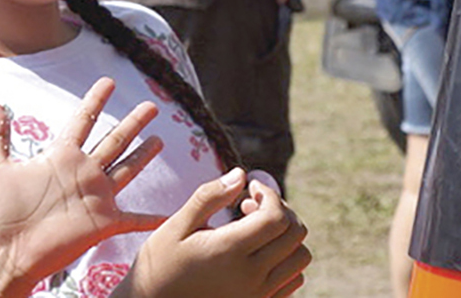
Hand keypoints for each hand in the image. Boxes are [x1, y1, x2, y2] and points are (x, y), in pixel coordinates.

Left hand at [0, 77, 165, 293]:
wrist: (4, 252)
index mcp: (60, 156)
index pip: (83, 120)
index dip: (96, 100)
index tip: (109, 81)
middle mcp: (82, 172)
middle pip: (114, 140)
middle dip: (133, 123)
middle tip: (151, 105)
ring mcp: (95, 196)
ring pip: (127, 169)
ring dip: (143, 156)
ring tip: (159, 140)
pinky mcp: (103, 222)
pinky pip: (134, 219)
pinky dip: (153, 218)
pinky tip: (169, 215)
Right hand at [120, 170, 310, 297]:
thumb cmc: (160, 263)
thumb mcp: (178, 225)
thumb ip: (210, 197)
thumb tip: (241, 174)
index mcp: (228, 252)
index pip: (276, 218)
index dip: (270, 194)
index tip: (251, 187)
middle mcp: (250, 277)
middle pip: (294, 234)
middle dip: (280, 209)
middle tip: (251, 204)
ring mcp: (258, 296)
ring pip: (300, 257)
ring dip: (285, 235)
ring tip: (256, 228)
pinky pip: (294, 280)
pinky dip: (286, 260)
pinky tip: (259, 251)